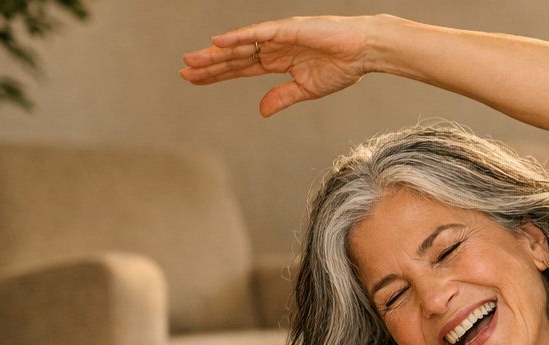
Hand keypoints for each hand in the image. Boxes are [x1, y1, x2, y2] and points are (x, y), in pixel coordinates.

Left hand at [179, 15, 381, 116]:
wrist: (364, 52)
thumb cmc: (341, 67)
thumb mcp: (307, 90)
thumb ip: (282, 97)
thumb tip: (261, 111)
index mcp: (278, 61)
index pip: (240, 68)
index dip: (217, 74)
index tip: (195, 80)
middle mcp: (273, 47)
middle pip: (234, 57)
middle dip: (209, 65)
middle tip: (184, 71)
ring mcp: (278, 36)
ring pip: (240, 45)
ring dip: (216, 53)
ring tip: (193, 59)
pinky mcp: (288, 29)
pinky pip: (257, 33)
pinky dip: (237, 37)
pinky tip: (218, 42)